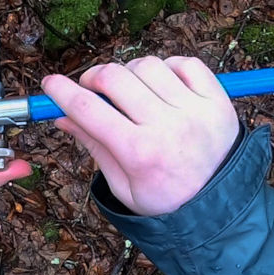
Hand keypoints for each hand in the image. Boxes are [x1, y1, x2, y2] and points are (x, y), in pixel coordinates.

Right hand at [43, 56, 238, 216]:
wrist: (223, 211)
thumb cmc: (168, 203)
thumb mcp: (123, 187)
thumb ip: (94, 147)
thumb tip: (62, 117)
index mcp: (140, 153)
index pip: (88, 108)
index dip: (62, 92)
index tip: (50, 84)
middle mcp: (168, 126)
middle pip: (115, 77)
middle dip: (93, 77)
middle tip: (91, 87)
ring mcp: (196, 110)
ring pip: (149, 65)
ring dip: (131, 72)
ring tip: (131, 91)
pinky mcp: (218, 101)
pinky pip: (186, 64)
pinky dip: (168, 68)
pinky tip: (162, 86)